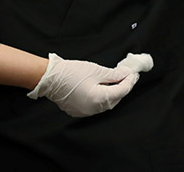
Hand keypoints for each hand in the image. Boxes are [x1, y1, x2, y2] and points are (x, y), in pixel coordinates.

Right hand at [27, 52, 152, 116]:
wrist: (51, 78)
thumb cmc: (72, 72)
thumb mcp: (96, 70)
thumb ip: (114, 75)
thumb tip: (126, 74)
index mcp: (99, 99)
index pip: (121, 91)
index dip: (129, 82)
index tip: (133, 73)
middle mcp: (93, 109)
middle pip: (115, 99)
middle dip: (123, 88)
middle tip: (128, 76)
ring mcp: (85, 112)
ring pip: (106, 103)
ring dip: (113, 93)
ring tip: (117, 81)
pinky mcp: (79, 111)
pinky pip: (96, 105)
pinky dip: (102, 97)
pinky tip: (103, 87)